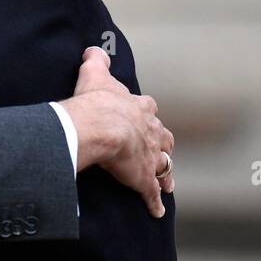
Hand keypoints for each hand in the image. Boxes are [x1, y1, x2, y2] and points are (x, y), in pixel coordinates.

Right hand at [58, 47, 174, 217]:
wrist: (102, 125)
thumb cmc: (97, 101)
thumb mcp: (95, 74)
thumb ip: (96, 60)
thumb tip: (93, 49)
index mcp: (140, 109)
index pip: (148, 110)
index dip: (146, 116)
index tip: (145, 118)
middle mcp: (151, 132)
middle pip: (163, 139)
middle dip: (162, 145)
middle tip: (161, 152)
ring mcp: (150, 157)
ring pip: (163, 166)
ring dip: (165, 174)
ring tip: (168, 183)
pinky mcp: (143, 179)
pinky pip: (151, 193)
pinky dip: (155, 202)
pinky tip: (157, 211)